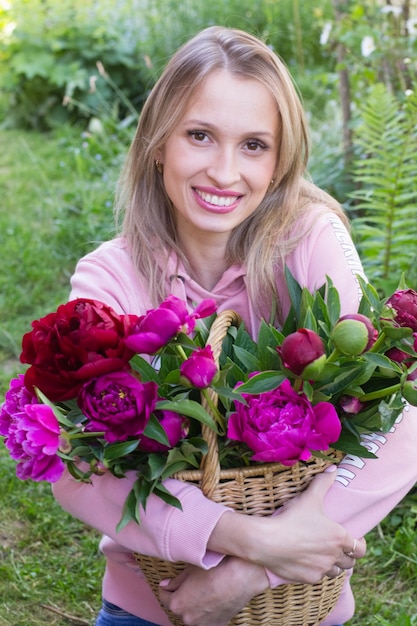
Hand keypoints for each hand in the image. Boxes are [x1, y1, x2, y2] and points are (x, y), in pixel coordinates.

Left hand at [158, 557, 267, 625]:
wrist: (242, 577)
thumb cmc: (216, 570)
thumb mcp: (191, 570)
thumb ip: (175, 581)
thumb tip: (165, 585)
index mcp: (178, 604)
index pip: (163, 596)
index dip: (166, 587)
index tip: (169, 582)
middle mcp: (188, 619)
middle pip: (178, 606)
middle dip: (181, 596)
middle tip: (189, 583)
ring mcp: (203, 625)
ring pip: (192, 614)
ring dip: (193, 605)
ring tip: (202, 590)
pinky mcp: (217, 625)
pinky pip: (205, 619)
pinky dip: (205, 611)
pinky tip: (212, 598)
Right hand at [208, 467, 365, 583]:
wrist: (268, 541)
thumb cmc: (291, 518)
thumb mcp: (309, 497)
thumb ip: (323, 482)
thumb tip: (333, 469)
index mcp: (339, 537)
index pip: (361, 548)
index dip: (360, 545)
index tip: (355, 540)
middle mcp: (334, 556)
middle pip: (349, 562)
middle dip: (346, 555)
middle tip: (337, 547)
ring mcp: (322, 569)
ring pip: (336, 571)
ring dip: (333, 564)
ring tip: (324, 556)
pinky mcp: (309, 578)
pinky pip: (319, 577)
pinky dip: (317, 571)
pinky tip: (308, 562)